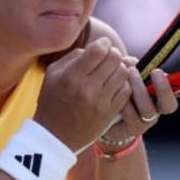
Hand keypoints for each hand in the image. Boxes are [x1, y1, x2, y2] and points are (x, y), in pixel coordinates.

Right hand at [34, 37, 131, 151]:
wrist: (54, 137)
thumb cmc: (52, 101)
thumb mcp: (52, 74)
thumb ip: (73, 56)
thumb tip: (97, 46)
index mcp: (70, 77)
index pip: (99, 50)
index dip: (104, 43)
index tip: (102, 46)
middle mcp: (86, 89)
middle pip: (114, 59)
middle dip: (113, 54)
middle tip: (108, 58)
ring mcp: (100, 102)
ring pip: (124, 73)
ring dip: (120, 69)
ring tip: (111, 72)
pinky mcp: (109, 113)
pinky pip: (126, 90)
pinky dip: (123, 84)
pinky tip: (113, 85)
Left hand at [100, 66, 179, 144]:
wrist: (103, 117)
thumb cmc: (119, 91)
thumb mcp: (126, 74)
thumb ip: (131, 65)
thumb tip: (131, 61)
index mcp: (161, 93)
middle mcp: (157, 108)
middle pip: (170, 105)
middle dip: (165, 88)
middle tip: (156, 71)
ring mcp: (146, 121)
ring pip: (149, 111)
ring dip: (140, 90)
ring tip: (131, 74)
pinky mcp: (132, 129)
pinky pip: (132, 117)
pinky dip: (125, 103)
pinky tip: (116, 92)